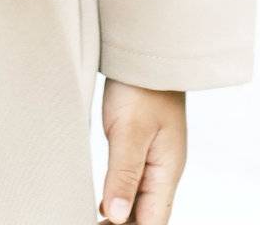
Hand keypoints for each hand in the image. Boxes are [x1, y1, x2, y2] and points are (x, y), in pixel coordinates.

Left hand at [98, 79, 186, 222]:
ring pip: (139, 200)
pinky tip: (102, 203)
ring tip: (93, 219)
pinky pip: (133, 182)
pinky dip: (118, 196)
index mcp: (166, 171)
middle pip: (147, 215)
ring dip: (120, 215)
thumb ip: (123, 174)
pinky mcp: (141, 146)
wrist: (147, 51)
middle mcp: (163, 170)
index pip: (153, 221)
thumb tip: (117, 217)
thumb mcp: (130, 131)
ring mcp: (154, 158)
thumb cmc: (142, 87)